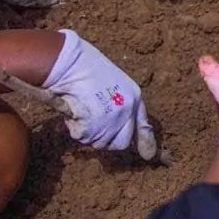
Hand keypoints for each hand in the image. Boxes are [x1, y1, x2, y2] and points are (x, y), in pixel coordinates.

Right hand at [39, 29, 157, 156]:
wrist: (69, 63)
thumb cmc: (84, 69)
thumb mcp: (110, 84)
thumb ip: (117, 105)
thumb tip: (117, 131)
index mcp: (134, 97)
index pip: (143, 125)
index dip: (145, 141)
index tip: (148, 155)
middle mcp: (128, 110)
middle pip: (121, 143)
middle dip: (105, 139)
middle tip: (90, 124)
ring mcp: (112, 120)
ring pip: (99, 142)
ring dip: (87, 132)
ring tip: (81, 109)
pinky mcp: (95, 126)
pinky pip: (82, 136)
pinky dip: (74, 127)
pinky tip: (73, 109)